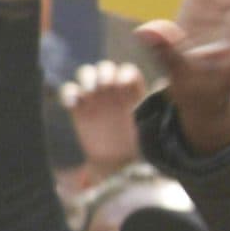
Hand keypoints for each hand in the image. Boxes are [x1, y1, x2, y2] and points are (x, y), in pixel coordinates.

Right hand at [60, 61, 148, 180]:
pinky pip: (69, 90)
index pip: (127, 71)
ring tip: (90, 90)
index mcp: (132, 91)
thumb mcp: (149, 127)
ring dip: (87, 77)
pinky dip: (68, 93)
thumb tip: (161, 92)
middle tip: (105, 84)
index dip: (125, 73)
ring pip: (86, 73)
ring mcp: (95, 96)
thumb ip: (153, 111)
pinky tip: (72, 103)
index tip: (124, 83)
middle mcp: (113, 89)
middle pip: (105, 67)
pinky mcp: (78, 106)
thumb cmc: (138, 144)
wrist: (117, 162)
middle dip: (105, 72)